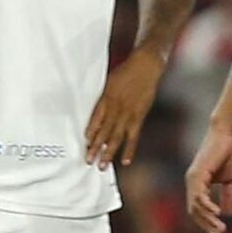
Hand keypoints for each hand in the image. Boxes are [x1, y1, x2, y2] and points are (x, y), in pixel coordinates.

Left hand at [85, 51, 164, 167]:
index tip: (85, 143)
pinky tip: (125, 160)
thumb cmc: (126, 72)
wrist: (146, 66)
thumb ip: (103, 98)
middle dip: (95, 148)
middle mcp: (116, 108)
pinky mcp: (139, 117)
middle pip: (104, 132)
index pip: (95, 119)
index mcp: (106, 98)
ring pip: (116, 137)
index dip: (90, 132)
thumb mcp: (109, 82)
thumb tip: (96, 111)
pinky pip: (133, 136)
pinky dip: (130, 149)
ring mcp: (128, 114)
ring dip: (109, 152)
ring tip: (103, 166)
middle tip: (88, 161)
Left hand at [185, 123, 231, 232]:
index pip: (199, 210)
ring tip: (220, 229)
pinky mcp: (197, 173)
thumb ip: (228, 196)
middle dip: (207, 225)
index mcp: (199, 185)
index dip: (208, 223)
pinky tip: (217, 214)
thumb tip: (227, 214)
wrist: (229, 134)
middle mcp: (193, 183)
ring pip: (196, 206)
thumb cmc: (230, 152)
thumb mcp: (231, 180)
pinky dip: (207, 206)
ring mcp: (193, 179)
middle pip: (195, 211)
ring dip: (208, 219)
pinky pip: (199, 195)